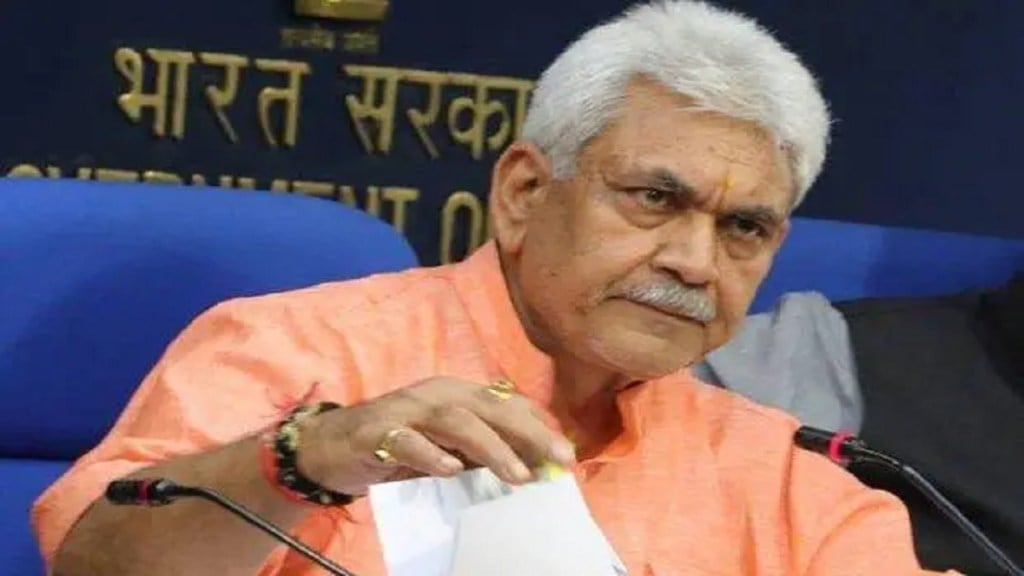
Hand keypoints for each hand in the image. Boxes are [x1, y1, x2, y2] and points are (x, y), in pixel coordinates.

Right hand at [295, 377, 575, 495]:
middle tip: (557, 459)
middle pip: (489, 406)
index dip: (538, 425)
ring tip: (518, 475)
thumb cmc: (398, 444)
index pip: (506, 403)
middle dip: (528, 432)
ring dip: (491, 447)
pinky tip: (450, 470)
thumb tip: (533, 465)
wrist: (330, 446)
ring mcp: (406, 411)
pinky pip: (406, 440)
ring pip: (456, 421)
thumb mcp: (445, 445)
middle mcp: (435, 394)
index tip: (566, 455)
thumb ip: (482, 450)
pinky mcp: (376, 432)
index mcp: (456, 393)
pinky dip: (430, 454)